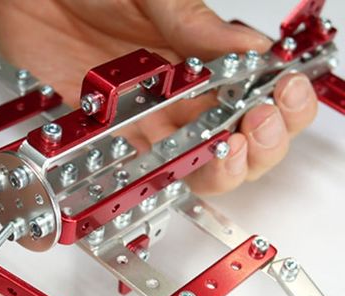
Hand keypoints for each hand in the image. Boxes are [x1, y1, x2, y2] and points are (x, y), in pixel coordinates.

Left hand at [0, 0, 317, 193]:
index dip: (278, 102)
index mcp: (198, 56)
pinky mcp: (109, 137)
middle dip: (260, 143)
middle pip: (235, 138)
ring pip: (195, 164)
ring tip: (226, 151)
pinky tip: (171, 170)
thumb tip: (252, 45)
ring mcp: (145, 119)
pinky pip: (140, 170)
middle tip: (255, 127)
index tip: (280, 96)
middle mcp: (177, 94)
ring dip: (219, 169)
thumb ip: (194, 21)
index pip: (254, 92)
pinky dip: (159, 178)